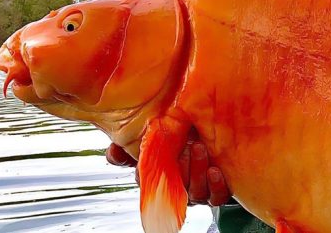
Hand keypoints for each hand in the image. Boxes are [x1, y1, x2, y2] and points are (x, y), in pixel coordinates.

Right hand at [105, 129, 231, 206]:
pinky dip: (215, 185)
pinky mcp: (217, 192)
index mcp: (161, 176)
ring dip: (197, 172)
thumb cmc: (186, 136)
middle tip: (183, 146)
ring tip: (199, 148)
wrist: (218, 135)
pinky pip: (216, 197)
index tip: (147, 162)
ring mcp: (197, 190)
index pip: (146, 182)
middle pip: (173, 187)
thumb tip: (113, 151)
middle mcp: (178, 186)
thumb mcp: (160, 134)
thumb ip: (137, 141)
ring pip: (194, 192)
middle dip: (178, 167)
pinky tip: (215, 171)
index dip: (144, 175)